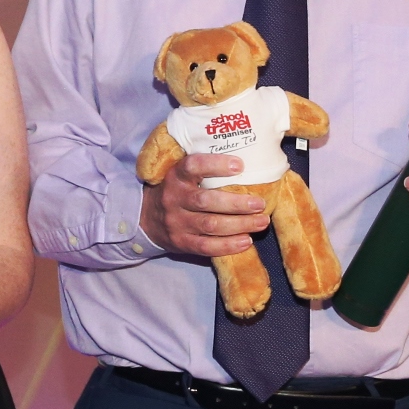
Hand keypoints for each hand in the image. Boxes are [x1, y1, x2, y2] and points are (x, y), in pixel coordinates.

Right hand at [140, 152, 268, 257]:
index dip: (216, 165)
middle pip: (207, 201)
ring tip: (261, 222)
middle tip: (260, 203)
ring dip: (240, 225)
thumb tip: (247, 162)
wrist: (146, 218)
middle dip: (237, 203)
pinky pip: (206, 247)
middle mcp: (174, 198)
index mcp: (176, 176)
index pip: (194, 166)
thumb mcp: (181, 174)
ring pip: (210, 225)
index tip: (240, 165)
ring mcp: (176, 222)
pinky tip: (246, 241)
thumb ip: (203, 169)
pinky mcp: (181, 242)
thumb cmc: (176, 191)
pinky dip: (228, 245)